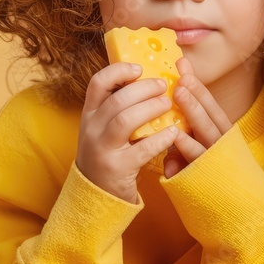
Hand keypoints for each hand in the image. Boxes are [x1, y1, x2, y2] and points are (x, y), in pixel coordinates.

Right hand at [76, 62, 178, 203]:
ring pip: (125, 120)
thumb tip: (149, 79)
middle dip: (144, 88)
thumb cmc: (109, 154)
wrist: (96, 195)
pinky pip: (142, 149)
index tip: (139, 68)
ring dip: (151, 108)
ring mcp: (102, 149)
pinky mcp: (117, 168)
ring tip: (168, 104)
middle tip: (163, 85)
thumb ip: (118, 107)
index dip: (119, 71)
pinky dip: (160, 138)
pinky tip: (173, 132)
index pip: (97, 83)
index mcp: (90, 114)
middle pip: (117, 99)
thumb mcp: (104, 128)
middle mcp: (92, 128)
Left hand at [163, 56, 234, 178]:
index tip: (182, 64)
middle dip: (195, 94)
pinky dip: (185, 150)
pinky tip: (174, 137)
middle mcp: (220, 141)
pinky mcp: (207, 176)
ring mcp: (215, 158)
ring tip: (178, 97)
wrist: (235, 207)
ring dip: (192, 114)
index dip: (196, 83)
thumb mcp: (202, 145)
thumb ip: (188, 130)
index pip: (208, 102)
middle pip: (209, 114)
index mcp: (219, 130)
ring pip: (204, 133)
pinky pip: (195, 162)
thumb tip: (172, 112)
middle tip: (180, 77)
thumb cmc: (212, 172)